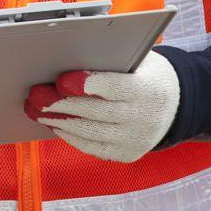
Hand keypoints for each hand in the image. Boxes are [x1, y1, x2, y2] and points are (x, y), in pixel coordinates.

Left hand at [33, 50, 180, 162]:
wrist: (174, 106)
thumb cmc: (145, 75)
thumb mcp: (138, 60)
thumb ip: (111, 61)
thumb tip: (70, 56)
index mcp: (147, 90)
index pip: (113, 88)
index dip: (85, 84)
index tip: (61, 80)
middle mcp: (143, 119)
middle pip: (95, 113)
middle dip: (61, 105)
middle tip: (36, 96)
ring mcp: (135, 140)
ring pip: (90, 133)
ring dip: (59, 122)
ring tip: (37, 111)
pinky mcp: (126, 154)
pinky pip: (93, 148)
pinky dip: (71, 136)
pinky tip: (56, 124)